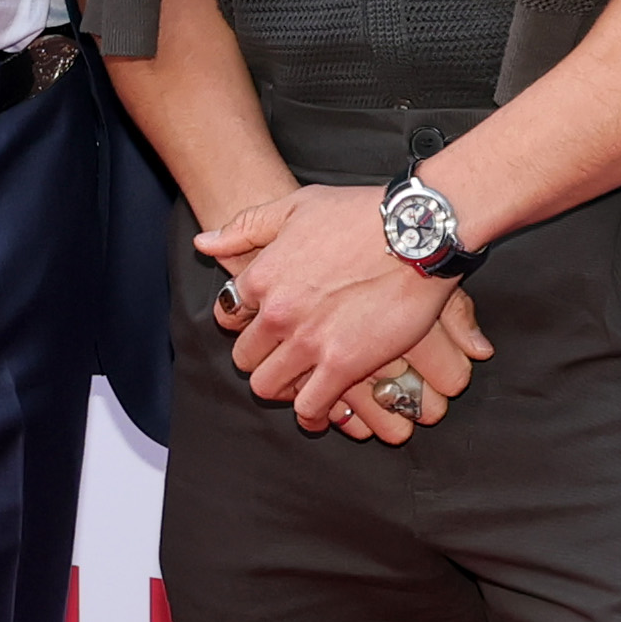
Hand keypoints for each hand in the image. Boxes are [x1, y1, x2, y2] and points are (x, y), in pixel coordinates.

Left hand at [197, 184, 487, 438]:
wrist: (417, 233)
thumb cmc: (361, 214)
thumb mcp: (295, 206)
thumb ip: (245, 228)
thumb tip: (204, 244)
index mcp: (262, 276)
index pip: (229, 317)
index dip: (245, 324)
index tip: (264, 328)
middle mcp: (277, 313)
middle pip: (245, 358)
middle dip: (261, 360)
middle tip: (284, 359)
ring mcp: (308, 342)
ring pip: (268, 387)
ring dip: (283, 389)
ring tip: (301, 386)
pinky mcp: (342, 365)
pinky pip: (309, 407)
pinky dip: (311, 415)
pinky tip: (321, 412)